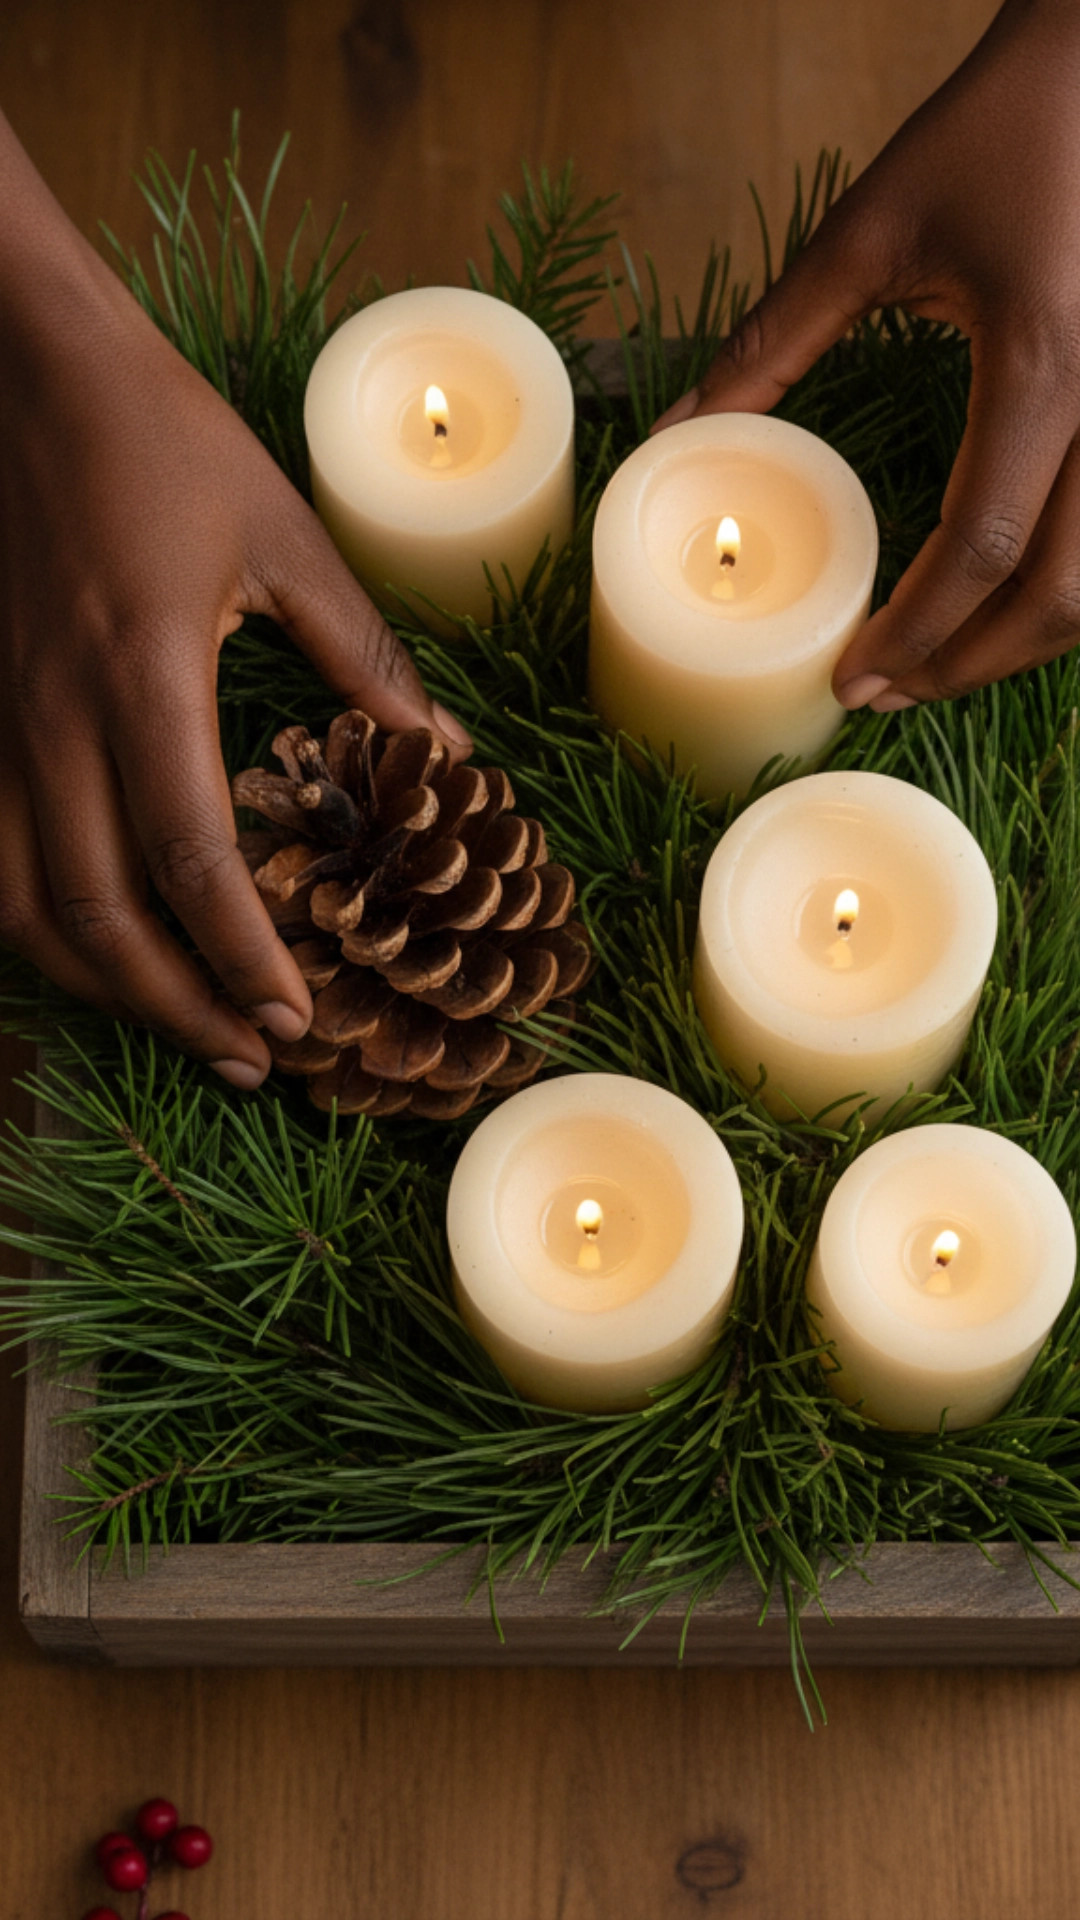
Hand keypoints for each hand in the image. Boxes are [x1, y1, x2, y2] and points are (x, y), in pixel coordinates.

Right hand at [0, 117, 469, 1086]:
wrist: (22, 368)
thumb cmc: (160, 437)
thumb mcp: (283, 532)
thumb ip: (359, 652)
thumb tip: (439, 747)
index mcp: (141, 676)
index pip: (191, 860)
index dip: (244, 956)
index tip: (298, 1018)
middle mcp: (51, 721)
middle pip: (99, 916)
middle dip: (180, 1007)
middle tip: (256, 1057)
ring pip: (26, 909)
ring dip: (106, 989)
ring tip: (186, 1029)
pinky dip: (41, 931)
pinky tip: (96, 954)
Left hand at [653, 0, 1079, 713]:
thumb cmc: (996, 125)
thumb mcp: (869, 231)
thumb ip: (770, 342)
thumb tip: (674, 434)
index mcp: (1044, 367)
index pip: (982, 549)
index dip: (916, 632)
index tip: (852, 676)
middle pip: (1062, 596)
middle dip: (971, 664)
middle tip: (889, 693)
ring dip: (1026, 642)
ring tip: (938, 664)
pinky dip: (1066, 590)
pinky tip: (1005, 602)